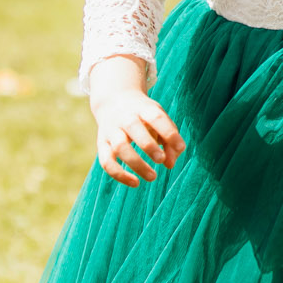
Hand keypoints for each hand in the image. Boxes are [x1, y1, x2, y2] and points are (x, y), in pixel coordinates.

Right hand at [87, 58, 184, 187]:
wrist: (113, 100)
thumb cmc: (144, 115)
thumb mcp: (160, 119)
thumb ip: (170, 140)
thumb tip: (170, 164)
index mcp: (143, 108)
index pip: (156, 117)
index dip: (169, 133)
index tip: (180, 147)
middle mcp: (125, 117)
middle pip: (134, 128)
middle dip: (148, 145)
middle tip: (161, 159)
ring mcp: (112, 130)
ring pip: (119, 147)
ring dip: (136, 163)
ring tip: (153, 176)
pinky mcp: (102, 143)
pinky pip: (106, 161)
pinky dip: (119, 175)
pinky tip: (135, 183)